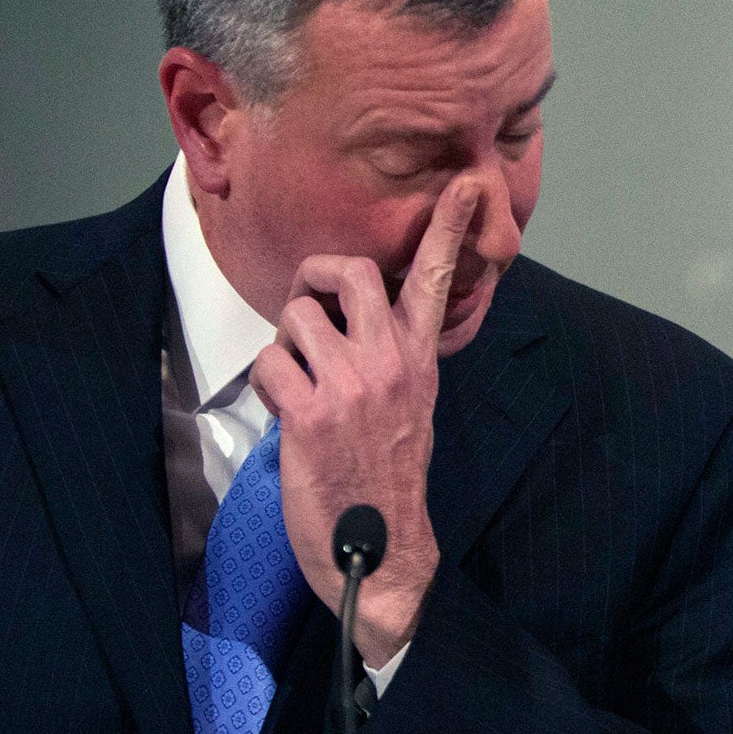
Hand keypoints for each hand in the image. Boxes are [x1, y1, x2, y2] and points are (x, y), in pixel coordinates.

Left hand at [248, 175, 485, 664]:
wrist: (382, 549)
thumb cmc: (386, 476)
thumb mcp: (409, 406)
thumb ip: (392, 358)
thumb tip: (354, 321)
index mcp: (420, 359)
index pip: (436, 281)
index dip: (448, 228)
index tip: (464, 184)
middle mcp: (392, 363)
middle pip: (345, 271)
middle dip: (311, 277)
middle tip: (306, 308)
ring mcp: (353, 386)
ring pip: (295, 317)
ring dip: (284, 346)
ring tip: (299, 383)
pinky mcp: (312, 414)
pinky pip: (270, 364)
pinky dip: (268, 385)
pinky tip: (288, 416)